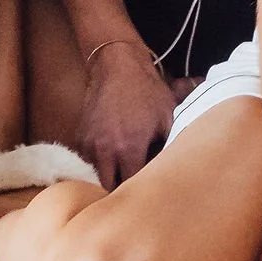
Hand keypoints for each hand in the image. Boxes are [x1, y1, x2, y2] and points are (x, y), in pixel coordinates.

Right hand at [74, 36, 176, 186]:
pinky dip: (97, 167)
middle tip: (135, 193)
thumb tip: (182, 168)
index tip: (150, 194)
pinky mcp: (79, 139)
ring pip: (95, 178)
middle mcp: (105, 151)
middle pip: (109, 189)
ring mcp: (89, 145)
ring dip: (108, 181)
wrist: (117, 67)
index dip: (142, 192)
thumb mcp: (168, 117)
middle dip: (121, 193)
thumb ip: (173, 145)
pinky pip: (87, 164)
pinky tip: (110, 162)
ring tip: (122, 179)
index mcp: (129, 148)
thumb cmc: (147, 92)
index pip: (133, 186)